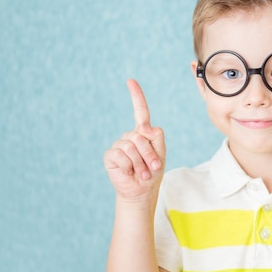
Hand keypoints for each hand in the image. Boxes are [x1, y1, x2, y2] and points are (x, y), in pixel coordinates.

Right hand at [103, 79, 165, 200]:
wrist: (142, 190)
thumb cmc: (152, 171)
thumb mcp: (161, 152)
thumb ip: (156, 137)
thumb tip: (144, 128)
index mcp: (143, 133)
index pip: (140, 111)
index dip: (136, 96)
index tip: (130, 81)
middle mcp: (130, 136)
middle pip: (141, 136)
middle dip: (149, 154)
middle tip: (152, 167)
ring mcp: (119, 145)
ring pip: (132, 147)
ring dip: (141, 163)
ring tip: (142, 172)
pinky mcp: (110, 155)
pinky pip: (121, 155)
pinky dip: (129, 166)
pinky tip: (129, 172)